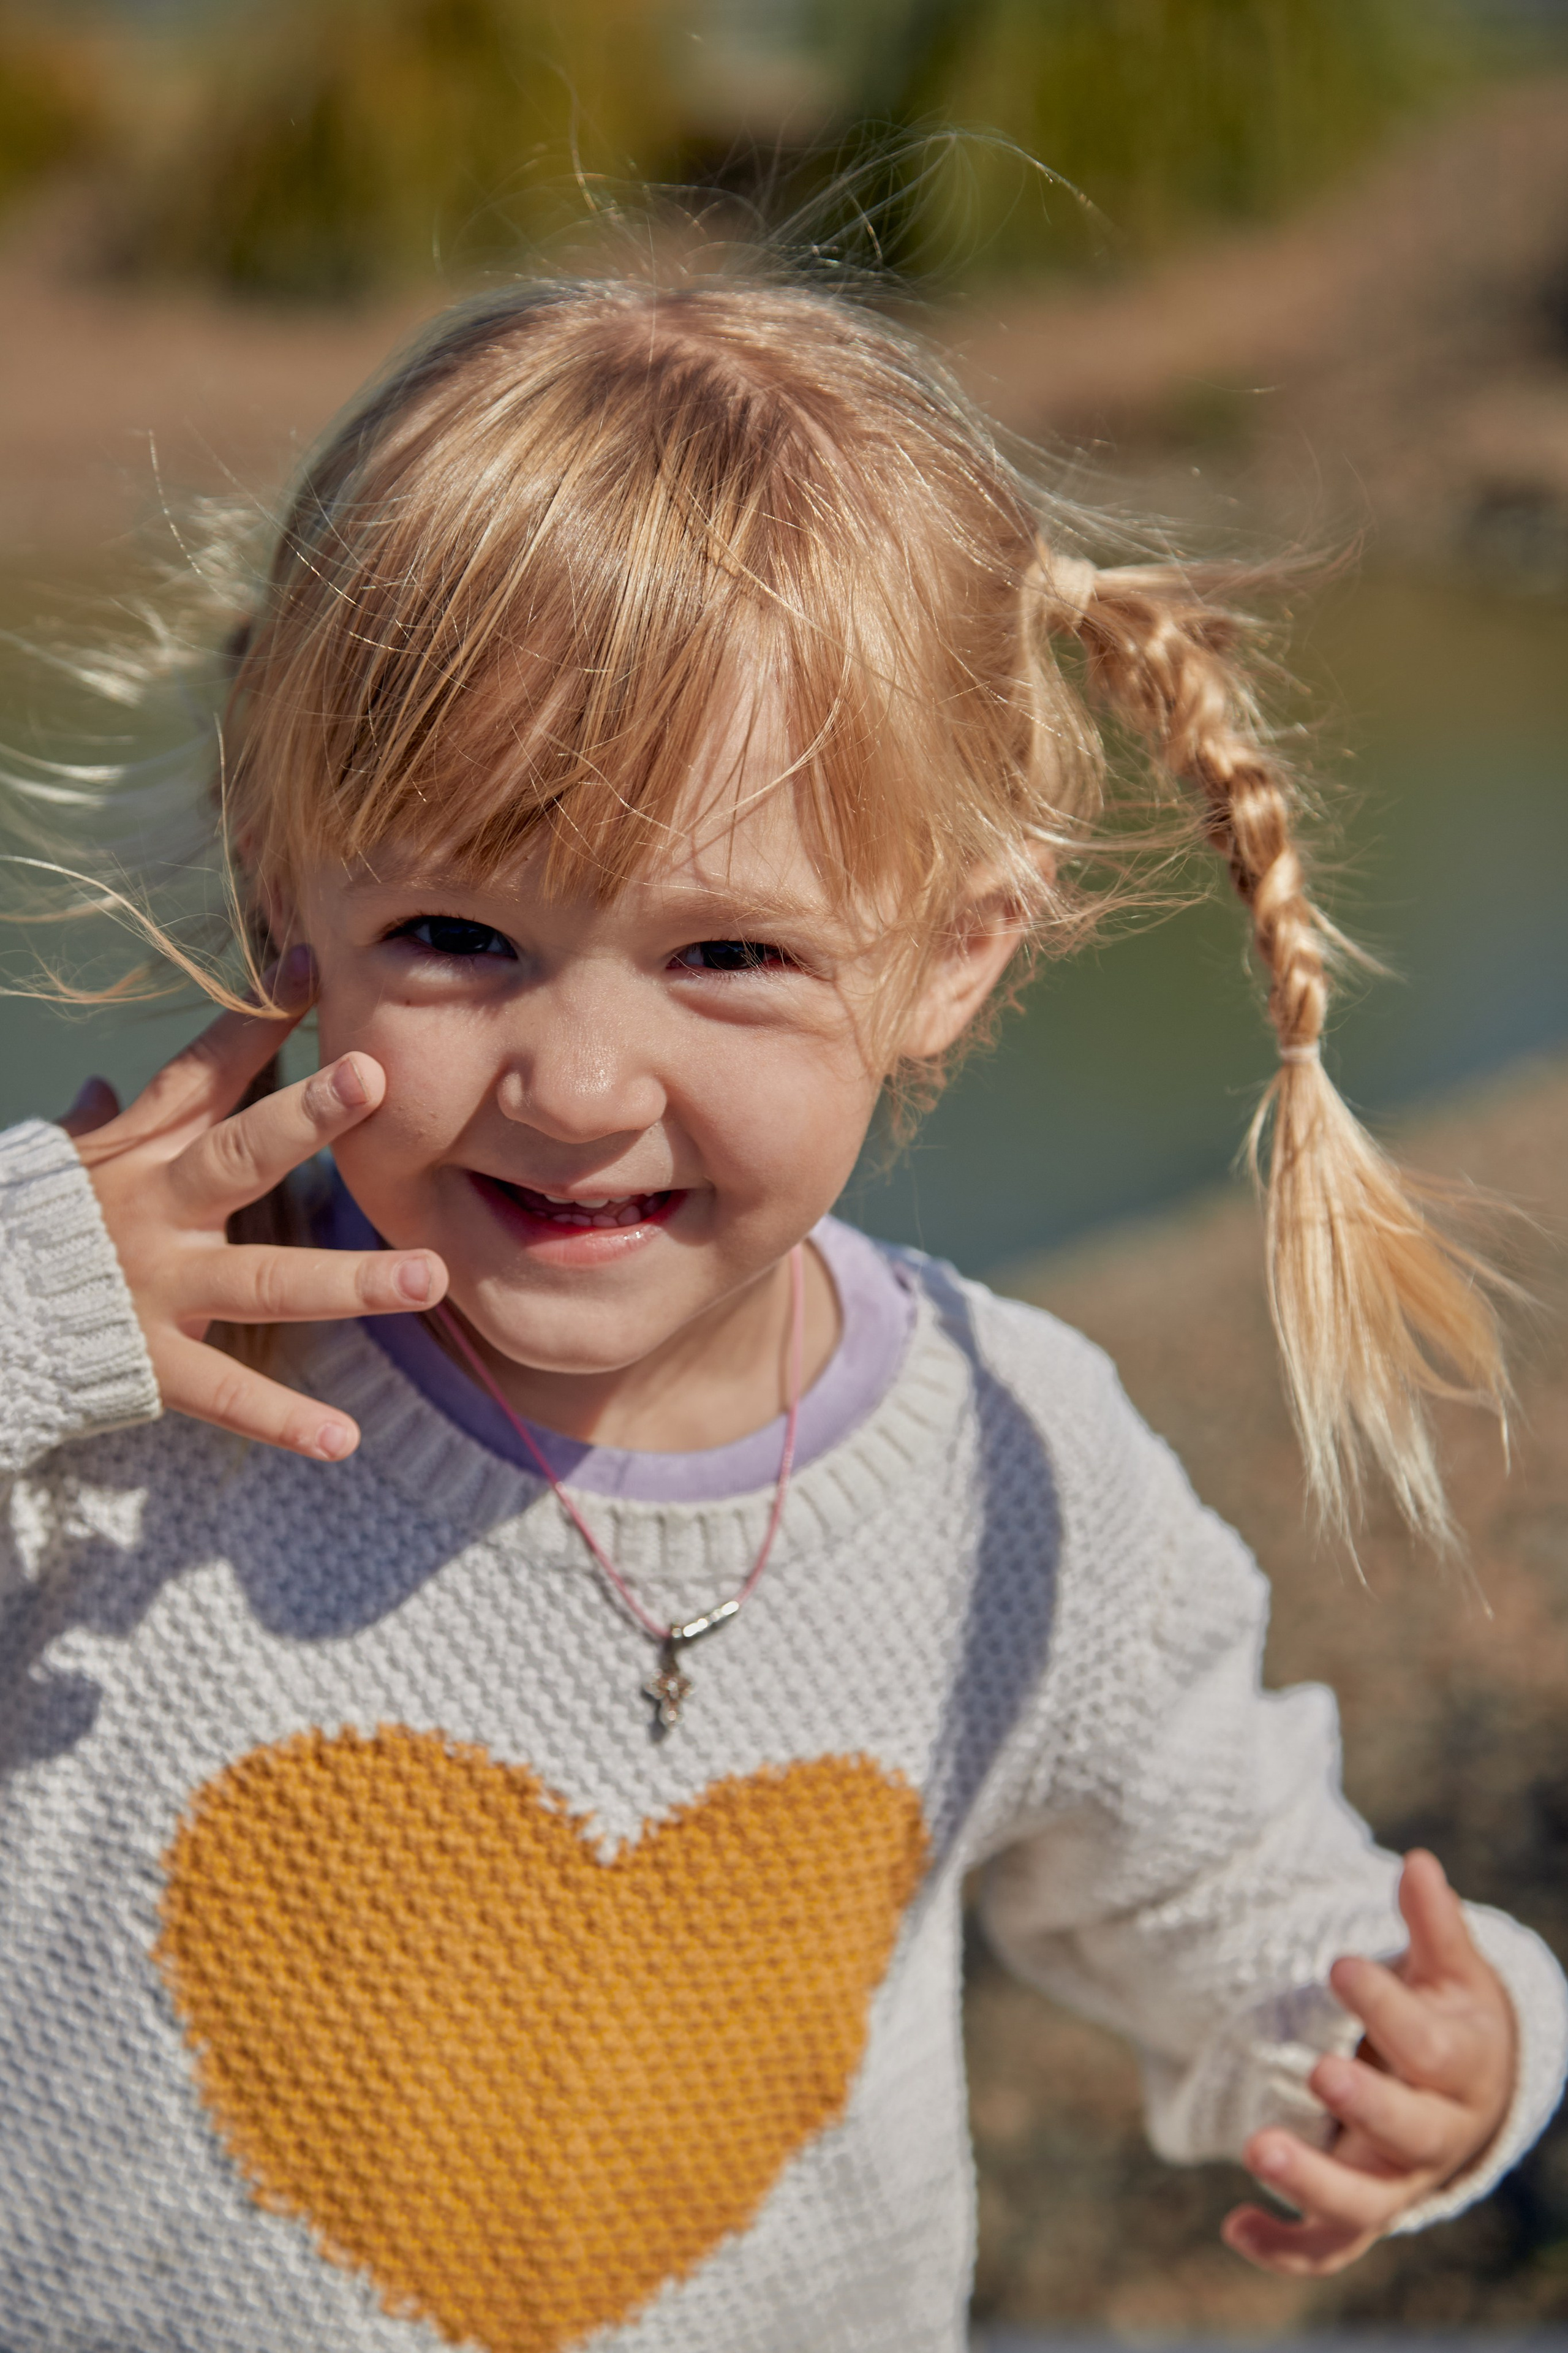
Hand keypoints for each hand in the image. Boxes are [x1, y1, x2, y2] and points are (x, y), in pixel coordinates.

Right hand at [59, 948, 447, 1462]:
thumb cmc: (29, 1234)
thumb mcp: (58, 1168)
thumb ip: (102, 1129)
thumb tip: (104, 1082)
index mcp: (140, 1153)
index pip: (201, 1074)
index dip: (255, 1020)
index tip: (310, 967)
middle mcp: (154, 1211)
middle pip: (239, 1156)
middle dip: (306, 1119)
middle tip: (376, 1080)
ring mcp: (156, 1287)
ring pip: (266, 1281)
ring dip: (351, 1281)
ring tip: (430, 1277)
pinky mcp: (152, 1362)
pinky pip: (226, 1394)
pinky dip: (283, 1420)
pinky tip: (345, 1439)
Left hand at [1222, 1850, 1515, 2274]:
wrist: (1471, 2096)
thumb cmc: (1450, 2016)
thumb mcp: (1449, 1970)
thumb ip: (1432, 1924)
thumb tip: (1420, 1864)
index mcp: (1460, 2069)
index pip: (1428, 2046)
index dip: (1386, 2006)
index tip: (1338, 1963)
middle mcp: (1433, 2136)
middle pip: (1407, 2133)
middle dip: (1365, 2106)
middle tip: (1319, 2072)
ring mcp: (1397, 2180)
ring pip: (1364, 2201)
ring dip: (1312, 2183)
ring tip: (1257, 2151)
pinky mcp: (1363, 2209)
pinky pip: (1328, 2243)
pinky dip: (1285, 2246)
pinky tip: (1233, 2227)